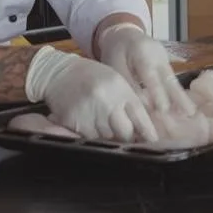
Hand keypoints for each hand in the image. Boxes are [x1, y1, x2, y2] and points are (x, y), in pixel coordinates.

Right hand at [26, 50, 157, 143]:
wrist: (59, 72)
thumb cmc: (91, 76)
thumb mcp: (115, 81)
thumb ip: (129, 101)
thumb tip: (142, 127)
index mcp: (119, 88)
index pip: (139, 115)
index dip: (148, 131)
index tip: (153, 140)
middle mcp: (106, 101)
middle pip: (125, 132)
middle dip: (128, 137)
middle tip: (128, 137)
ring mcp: (89, 112)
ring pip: (108, 138)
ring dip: (110, 136)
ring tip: (105, 125)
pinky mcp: (74, 122)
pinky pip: (89, 138)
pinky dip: (93, 136)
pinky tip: (91, 125)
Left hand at [97, 23, 195, 115]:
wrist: (123, 33)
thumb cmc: (116, 51)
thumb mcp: (115, 66)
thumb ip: (128, 83)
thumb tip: (141, 105)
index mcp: (143, 53)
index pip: (151, 76)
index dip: (158, 94)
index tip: (164, 110)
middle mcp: (158, 55)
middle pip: (169, 78)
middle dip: (179, 97)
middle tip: (189, 112)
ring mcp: (165, 58)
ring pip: (173, 80)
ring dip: (181, 97)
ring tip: (191, 112)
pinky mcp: (167, 63)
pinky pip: (171, 79)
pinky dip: (176, 93)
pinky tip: (182, 106)